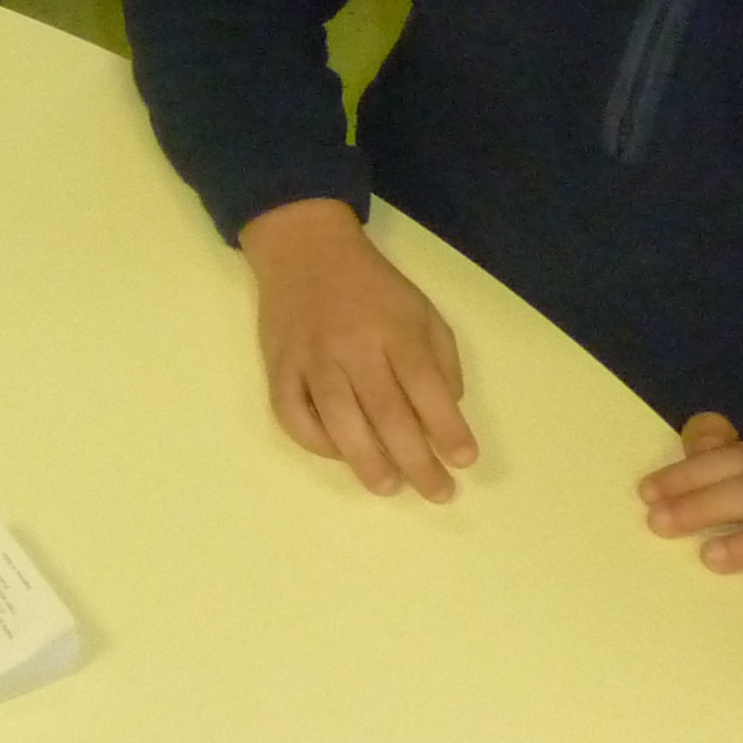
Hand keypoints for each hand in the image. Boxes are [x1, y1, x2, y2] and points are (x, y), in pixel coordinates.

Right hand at [238, 199, 477, 501]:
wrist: (304, 249)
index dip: (447, 427)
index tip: (464, 460)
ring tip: (388, 487)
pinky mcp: (278, 367)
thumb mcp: (421, 309)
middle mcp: (353, 347)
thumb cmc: (372, 285)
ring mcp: (311, 359)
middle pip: (387, 414)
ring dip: (366, 462)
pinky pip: (292, 415)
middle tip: (438, 492)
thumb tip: (444, 413)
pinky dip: (315, 442)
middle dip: (417, 461)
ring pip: (338, 421)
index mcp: (395, 329)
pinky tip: (339, 455)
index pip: (426, 387)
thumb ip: (440, 359)